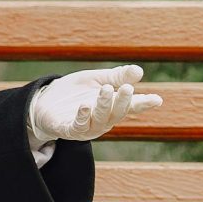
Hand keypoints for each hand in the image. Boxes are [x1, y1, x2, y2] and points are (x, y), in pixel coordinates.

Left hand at [29, 65, 162, 145]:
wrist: (46, 102)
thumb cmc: (75, 92)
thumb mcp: (97, 79)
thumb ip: (117, 77)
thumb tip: (139, 71)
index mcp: (112, 108)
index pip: (131, 106)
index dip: (144, 103)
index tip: (157, 99)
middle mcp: (103, 120)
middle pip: (117, 113)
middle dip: (123, 101)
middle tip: (128, 88)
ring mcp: (87, 128)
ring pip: (99, 120)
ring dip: (104, 106)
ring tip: (107, 89)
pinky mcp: (69, 130)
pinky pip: (78, 127)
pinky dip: (82, 117)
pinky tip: (85, 105)